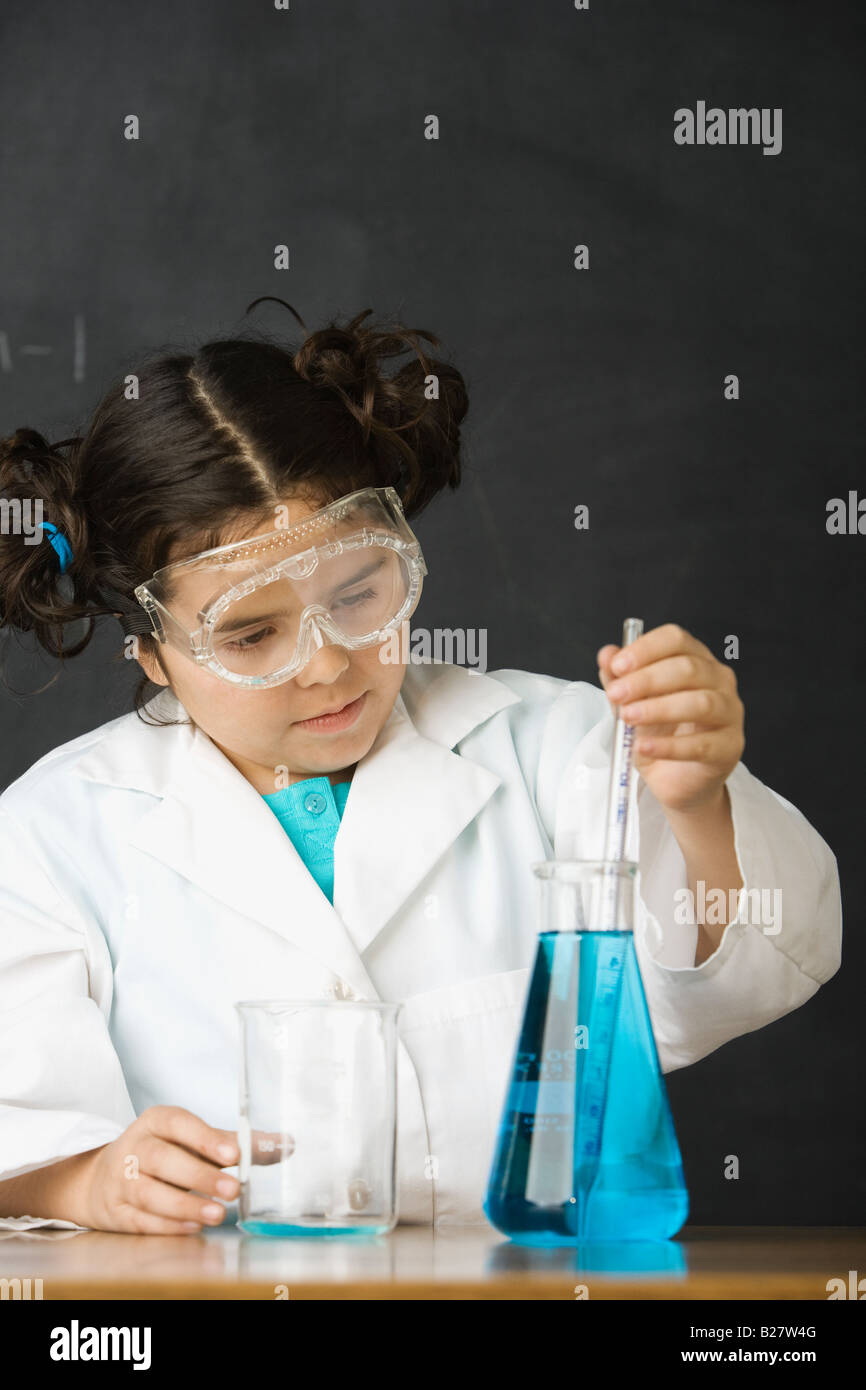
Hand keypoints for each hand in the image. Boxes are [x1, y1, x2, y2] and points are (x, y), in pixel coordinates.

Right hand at [71, 1106, 239, 1234]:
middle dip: (200, 1176)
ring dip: (186, 1206)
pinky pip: (141, 1220)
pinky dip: (169, 1226)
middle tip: (233, 1190)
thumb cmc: (163, 1153)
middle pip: (162, 1159)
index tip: (234, 1152)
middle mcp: (134, 1148)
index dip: (205, 1137)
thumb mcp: (194, 1140)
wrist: (104, 1178)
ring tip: (218, 1213)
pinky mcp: (116, 1212)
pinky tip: (194, 1226)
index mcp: (155, 1122)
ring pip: (150, 1193)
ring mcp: (121, 1181)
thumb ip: (238, 1143)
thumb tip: (287, 1144)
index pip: (178, 1123)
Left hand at [597, 623, 744, 814]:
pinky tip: (644, 747)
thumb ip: (620, 679)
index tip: (617, 665)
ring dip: (658, 709)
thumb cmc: (659, 732)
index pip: (677, 640)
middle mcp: (719, 681)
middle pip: (688, 668)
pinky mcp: (729, 747)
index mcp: (696, 660)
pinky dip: (668, 746)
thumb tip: (606, 655)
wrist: (674, 778)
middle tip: (616, 694)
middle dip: (646, 680)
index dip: (646, 649)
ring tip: (628, 718)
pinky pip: (701, 744)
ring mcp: (729, 713)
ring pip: (700, 703)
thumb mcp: (632, 703)